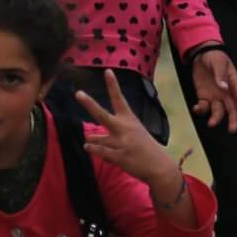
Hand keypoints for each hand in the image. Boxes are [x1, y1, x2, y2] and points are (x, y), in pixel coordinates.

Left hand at [76, 71, 185, 205]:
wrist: (159, 166)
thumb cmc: (144, 146)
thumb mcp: (134, 131)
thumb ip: (113, 130)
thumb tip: (89, 135)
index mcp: (129, 119)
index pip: (119, 99)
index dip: (113, 85)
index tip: (107, 71)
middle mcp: (124, 128)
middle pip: (102, 114)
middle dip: (89, 104)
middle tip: (78, 94)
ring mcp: (121, 143)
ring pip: (95, 138)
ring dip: (92, 140)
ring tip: (93, 142)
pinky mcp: (118, 157)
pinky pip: (98, 151)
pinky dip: (92, 149)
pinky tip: (88, 147)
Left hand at [186, 48, 236, 132]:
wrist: (201, 55)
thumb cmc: (214, 57)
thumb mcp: (218, 62)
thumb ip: (220, 74)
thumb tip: (223, 87)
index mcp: (233, 83)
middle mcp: (226, 93)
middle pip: (232, 108)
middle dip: (233, 120)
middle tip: (232, 129)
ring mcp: (215, 96)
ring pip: (218, 111)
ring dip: (216, 118)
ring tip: (211, 123)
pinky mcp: (204, 97)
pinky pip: (204, 107)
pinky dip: (201, 110)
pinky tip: (196, 108)